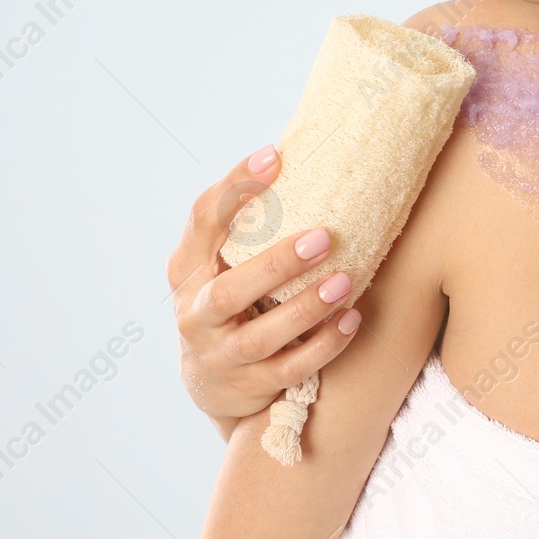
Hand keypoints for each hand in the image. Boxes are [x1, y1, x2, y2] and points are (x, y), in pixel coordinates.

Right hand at [167, 145, 361, 440]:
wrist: (210, 379)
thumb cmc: (229, 296)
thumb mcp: (219, 261)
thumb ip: (245, 224)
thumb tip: (299, 153)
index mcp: (187, 268)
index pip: (203, 218)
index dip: (235, 186)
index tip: (275, 156)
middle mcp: (196, 312)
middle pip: (229, 290)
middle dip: (276, 264)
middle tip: (323, 237)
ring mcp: (221, 354)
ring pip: (261, 336)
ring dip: (306, 309)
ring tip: (345, 281)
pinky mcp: (250, 385)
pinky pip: (290, 368)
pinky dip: (323, 345)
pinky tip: (352, 319)